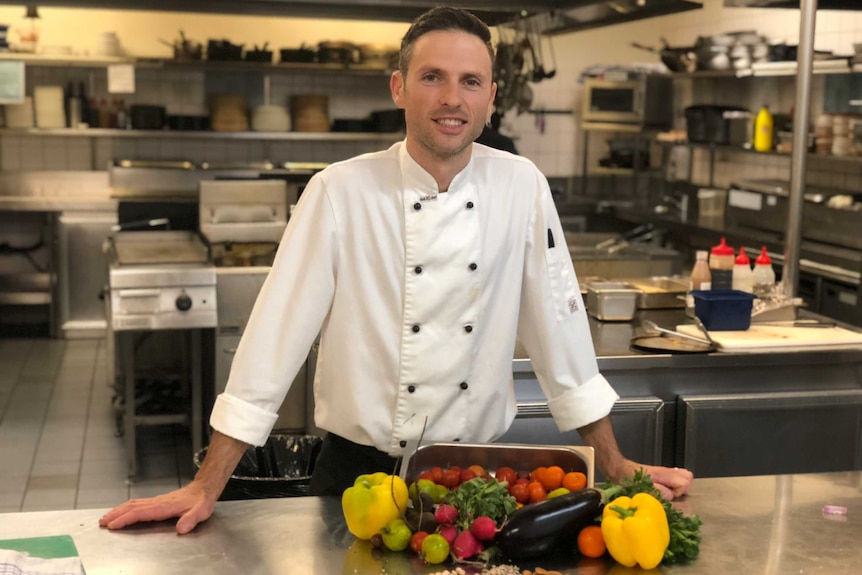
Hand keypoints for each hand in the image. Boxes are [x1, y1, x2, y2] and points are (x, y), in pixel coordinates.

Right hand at [98, 481, 215, 533]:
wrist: (203, 489)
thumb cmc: (201, 501)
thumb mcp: (200, 511)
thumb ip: (191, 519)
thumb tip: (182, 528)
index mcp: (164, 506)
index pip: (140, 512)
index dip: (125, 519)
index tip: (113, 525)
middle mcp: (157, 502)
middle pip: (132, 507)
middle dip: (115, 515)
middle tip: (101, 522)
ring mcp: (156, 501)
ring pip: (133, 504)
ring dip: (118, 510)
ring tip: (106, 518)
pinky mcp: (157, 501)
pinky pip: (138, 503)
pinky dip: (126, 508)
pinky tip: (122, 512)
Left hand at [608, 459, 692, 500]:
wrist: (619, 470)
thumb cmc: (629, 479)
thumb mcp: (642, 487)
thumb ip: (658, 491)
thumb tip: (671, 495)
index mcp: (664, 474)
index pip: (685, 482)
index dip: (678, 492)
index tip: (668, 496)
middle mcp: (667, 472)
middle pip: (688, 477)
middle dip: (682, 489)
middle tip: (671, 495)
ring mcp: (665, 472)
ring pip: (683, 477)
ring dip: (678, 487)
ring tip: (667, 493)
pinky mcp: (662, 475)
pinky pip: (675, 479)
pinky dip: (673, 485)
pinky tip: (663, 490)